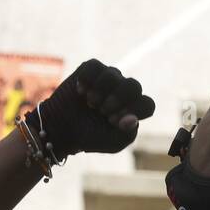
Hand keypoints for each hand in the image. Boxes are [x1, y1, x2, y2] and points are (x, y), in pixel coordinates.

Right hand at [25, 59, 154, 159]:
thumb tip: (132, 119)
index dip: (132, 111)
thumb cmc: (90, 137)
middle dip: (117, 100)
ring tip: (90, 103)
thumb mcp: (112, 143)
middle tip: (102, 111)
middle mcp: (124, 90)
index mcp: (134, 108)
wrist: (62, 130)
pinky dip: (86, 80)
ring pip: (113, 73)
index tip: (113, 121)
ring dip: (100, 91)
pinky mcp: (90, 69)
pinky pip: (94, 66)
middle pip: (134, 86)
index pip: (147, 104)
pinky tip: (80, 92)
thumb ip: (127, 133)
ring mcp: (108, 78)